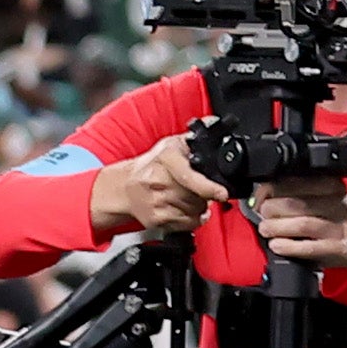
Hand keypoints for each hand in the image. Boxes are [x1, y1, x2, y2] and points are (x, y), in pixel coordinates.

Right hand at [91, 137, 227, 240]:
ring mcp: (155, 202)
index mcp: (165, 158)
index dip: (208, 187)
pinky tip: (184, 208)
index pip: (189, 176)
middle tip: (199, 188)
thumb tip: (214, 124)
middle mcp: (157, 180)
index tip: (222, 193)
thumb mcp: (172, 145)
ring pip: (194, 210)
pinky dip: (192, 218)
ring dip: (199, 206)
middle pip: (197, 196)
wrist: (124, 187)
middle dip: (205, 194)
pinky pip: (186, 223)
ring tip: (189, 196)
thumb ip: (194, 138)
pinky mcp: (155, 219)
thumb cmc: (152, 165)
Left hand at [252, 178, 346, 272]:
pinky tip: (277, 245)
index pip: (295, 182)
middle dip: (271, 210)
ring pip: (302, 224)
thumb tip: (259, 197)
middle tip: (263, 216)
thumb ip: (291, 193)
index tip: (259, 200)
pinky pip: (308, 247)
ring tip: (266, 229)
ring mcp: (340, 226)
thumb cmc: (328, 218)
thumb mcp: (317, 198)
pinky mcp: (338, 247)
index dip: (270, 190)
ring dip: (277, 227)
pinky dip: (288, 246)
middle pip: (296, 203)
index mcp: (332, 185)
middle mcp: (338, 203)